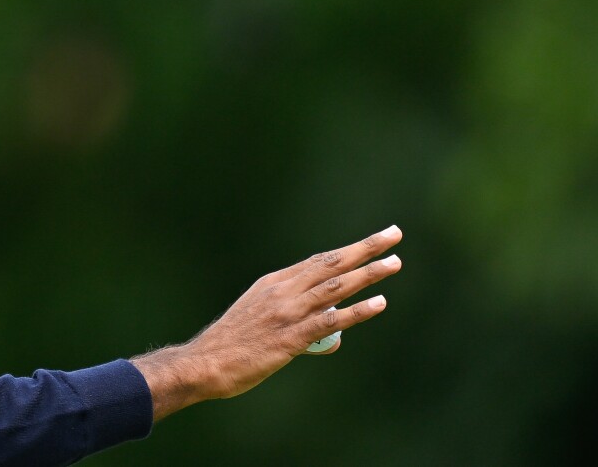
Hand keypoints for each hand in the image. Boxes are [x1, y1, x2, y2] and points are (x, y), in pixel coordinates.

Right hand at [133, 225, 402, 420]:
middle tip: (393, 235)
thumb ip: (294, 317)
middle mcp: (282, 291)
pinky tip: (379, 303)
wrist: (204, 362)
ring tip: (394, 263)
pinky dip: (357, 311)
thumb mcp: (258, 317)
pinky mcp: (290, 337)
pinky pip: (329, 321)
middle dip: (365, 249)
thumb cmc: (231, 345)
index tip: (373, 241)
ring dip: (367, 274)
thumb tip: (331, 332)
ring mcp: (286, 313)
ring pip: (334, 287)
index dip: (348, 250)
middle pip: (331, 264)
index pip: (317, 262)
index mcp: (273, 283)